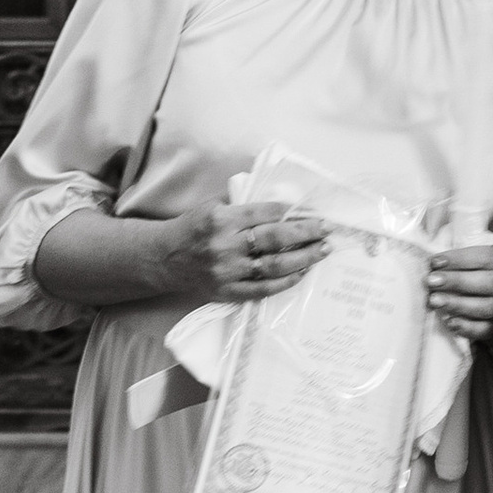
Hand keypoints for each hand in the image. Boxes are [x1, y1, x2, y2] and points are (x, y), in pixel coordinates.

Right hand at [173, 198, 329, 308]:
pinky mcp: (228, 291)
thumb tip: (281, 201)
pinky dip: (286, 281)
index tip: (313, 211)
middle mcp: (225, 245)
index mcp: (222, 219)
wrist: (165, 258)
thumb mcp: (213, 206)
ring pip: (274, 265)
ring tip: (323, 250)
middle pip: (276, 237)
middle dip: (307, 232)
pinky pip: (264, 289)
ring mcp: (227, 271)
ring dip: (304, 257)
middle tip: (327, 228)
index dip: (293, 211)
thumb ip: (243, 202)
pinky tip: (302, 272)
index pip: (267, 212)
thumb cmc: (193, 228)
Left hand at [428, 239, 492, 341]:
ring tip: (435, 301)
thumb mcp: (471, 257)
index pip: (484, 258)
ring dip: (458, 305)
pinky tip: (449, 321)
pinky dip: (467, 327)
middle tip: (432, 282)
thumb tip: (433, 264)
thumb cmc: (474, 269)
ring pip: (489, 308)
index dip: (458, 260)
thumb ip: (457, 259)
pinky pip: (488, 330)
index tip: (434, 262)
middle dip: (458, 282)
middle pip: (490, 283)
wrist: (488, 288)